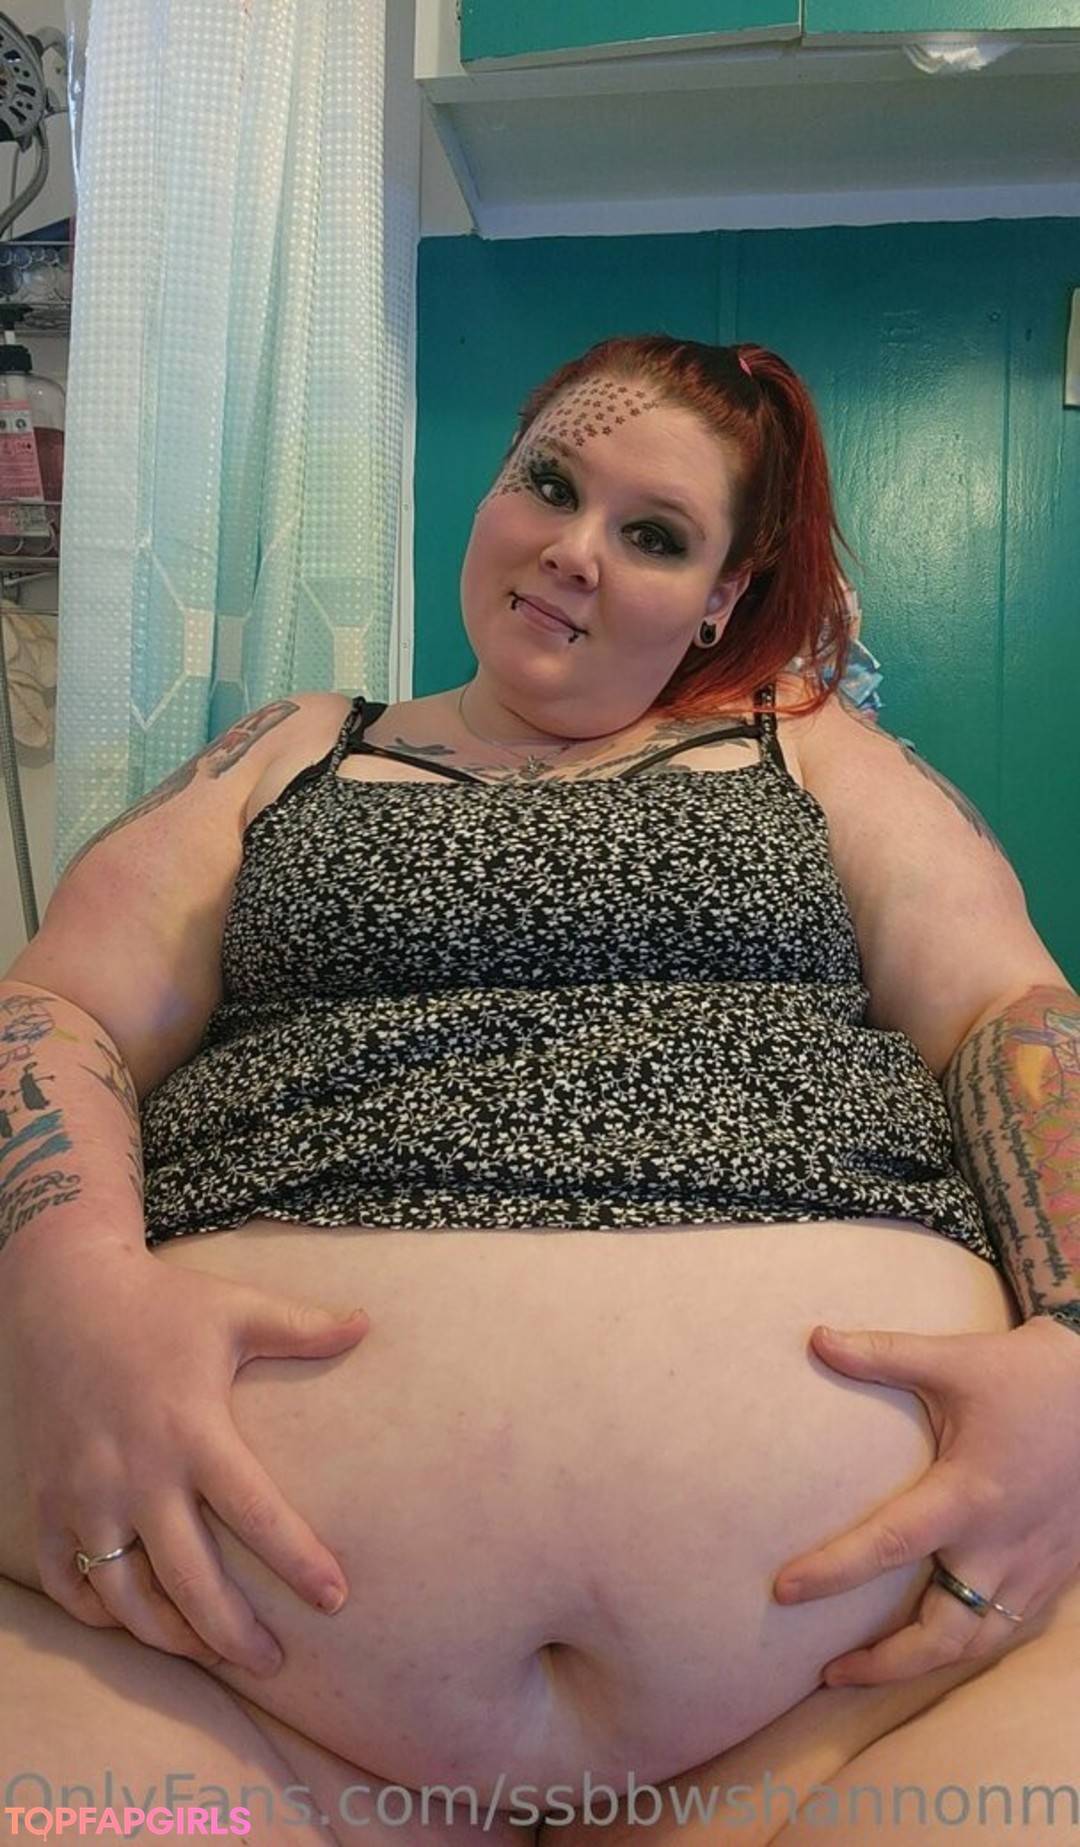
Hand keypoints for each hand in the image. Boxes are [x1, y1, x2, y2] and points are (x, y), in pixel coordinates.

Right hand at [6, 1245, 367, 1674]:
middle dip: (234, 1635)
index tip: (335, 1599)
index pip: (256, 1512)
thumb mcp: (236, 1308)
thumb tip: (368, 1324)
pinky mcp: (45, 1501)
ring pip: (124, 1598)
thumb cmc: (162, 1304)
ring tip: (211, 1653)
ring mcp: (84, 1494)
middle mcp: (137, 1473)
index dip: (299, 1562)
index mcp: (192, 1430)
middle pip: (189, 1581)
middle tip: (272, 1663)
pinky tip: (136, 1621)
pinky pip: (66, 1582)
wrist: (63, 1292)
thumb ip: (303, 1327)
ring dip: (170, 1636)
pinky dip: (99, 1614)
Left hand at [773, 1316, 1079, 1685]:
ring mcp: (1036, 1567)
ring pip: (979, 1644)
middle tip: (829, 1674)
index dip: (834, 1571)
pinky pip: (1009, 1629)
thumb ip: (882, 1355)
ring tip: (874, 1669)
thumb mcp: (954, 1359)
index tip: (785, 1589)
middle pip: (942, 1635)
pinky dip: (970, 1645)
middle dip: (884, 1665)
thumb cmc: (1029, 1375)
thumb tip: (816, 1338)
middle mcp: (1004, 1545)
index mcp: (970, 1496)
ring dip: (925, 1665)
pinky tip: (941, 1642)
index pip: (890, 1544)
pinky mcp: (1057, 1572)